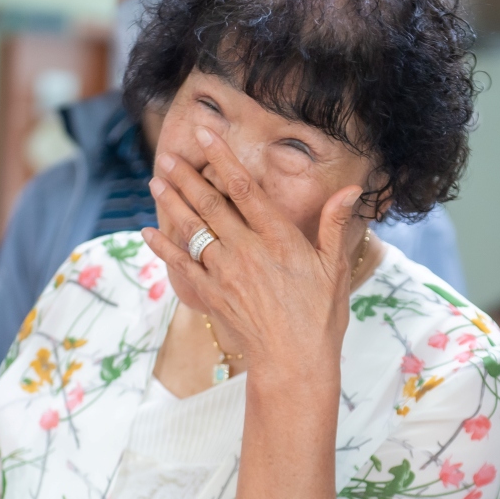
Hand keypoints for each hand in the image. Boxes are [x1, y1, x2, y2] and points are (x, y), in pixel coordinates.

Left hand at [142, 127, 365, 372]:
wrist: (294, 363)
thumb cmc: (320, 316)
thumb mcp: (335, 268)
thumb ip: (334, 224)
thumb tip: (350, 190)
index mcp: (278, 238)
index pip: (244, 188)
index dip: (222, 157)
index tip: (205, 134)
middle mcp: (246, 250)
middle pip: (210, 204)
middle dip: (186, 177)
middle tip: (167, 155)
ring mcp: (225, 273)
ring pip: (192, 230)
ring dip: (172, 203)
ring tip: (156, 181)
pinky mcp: (211, 295)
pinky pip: (181, 265)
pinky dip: (163, 247)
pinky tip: (149, 231)